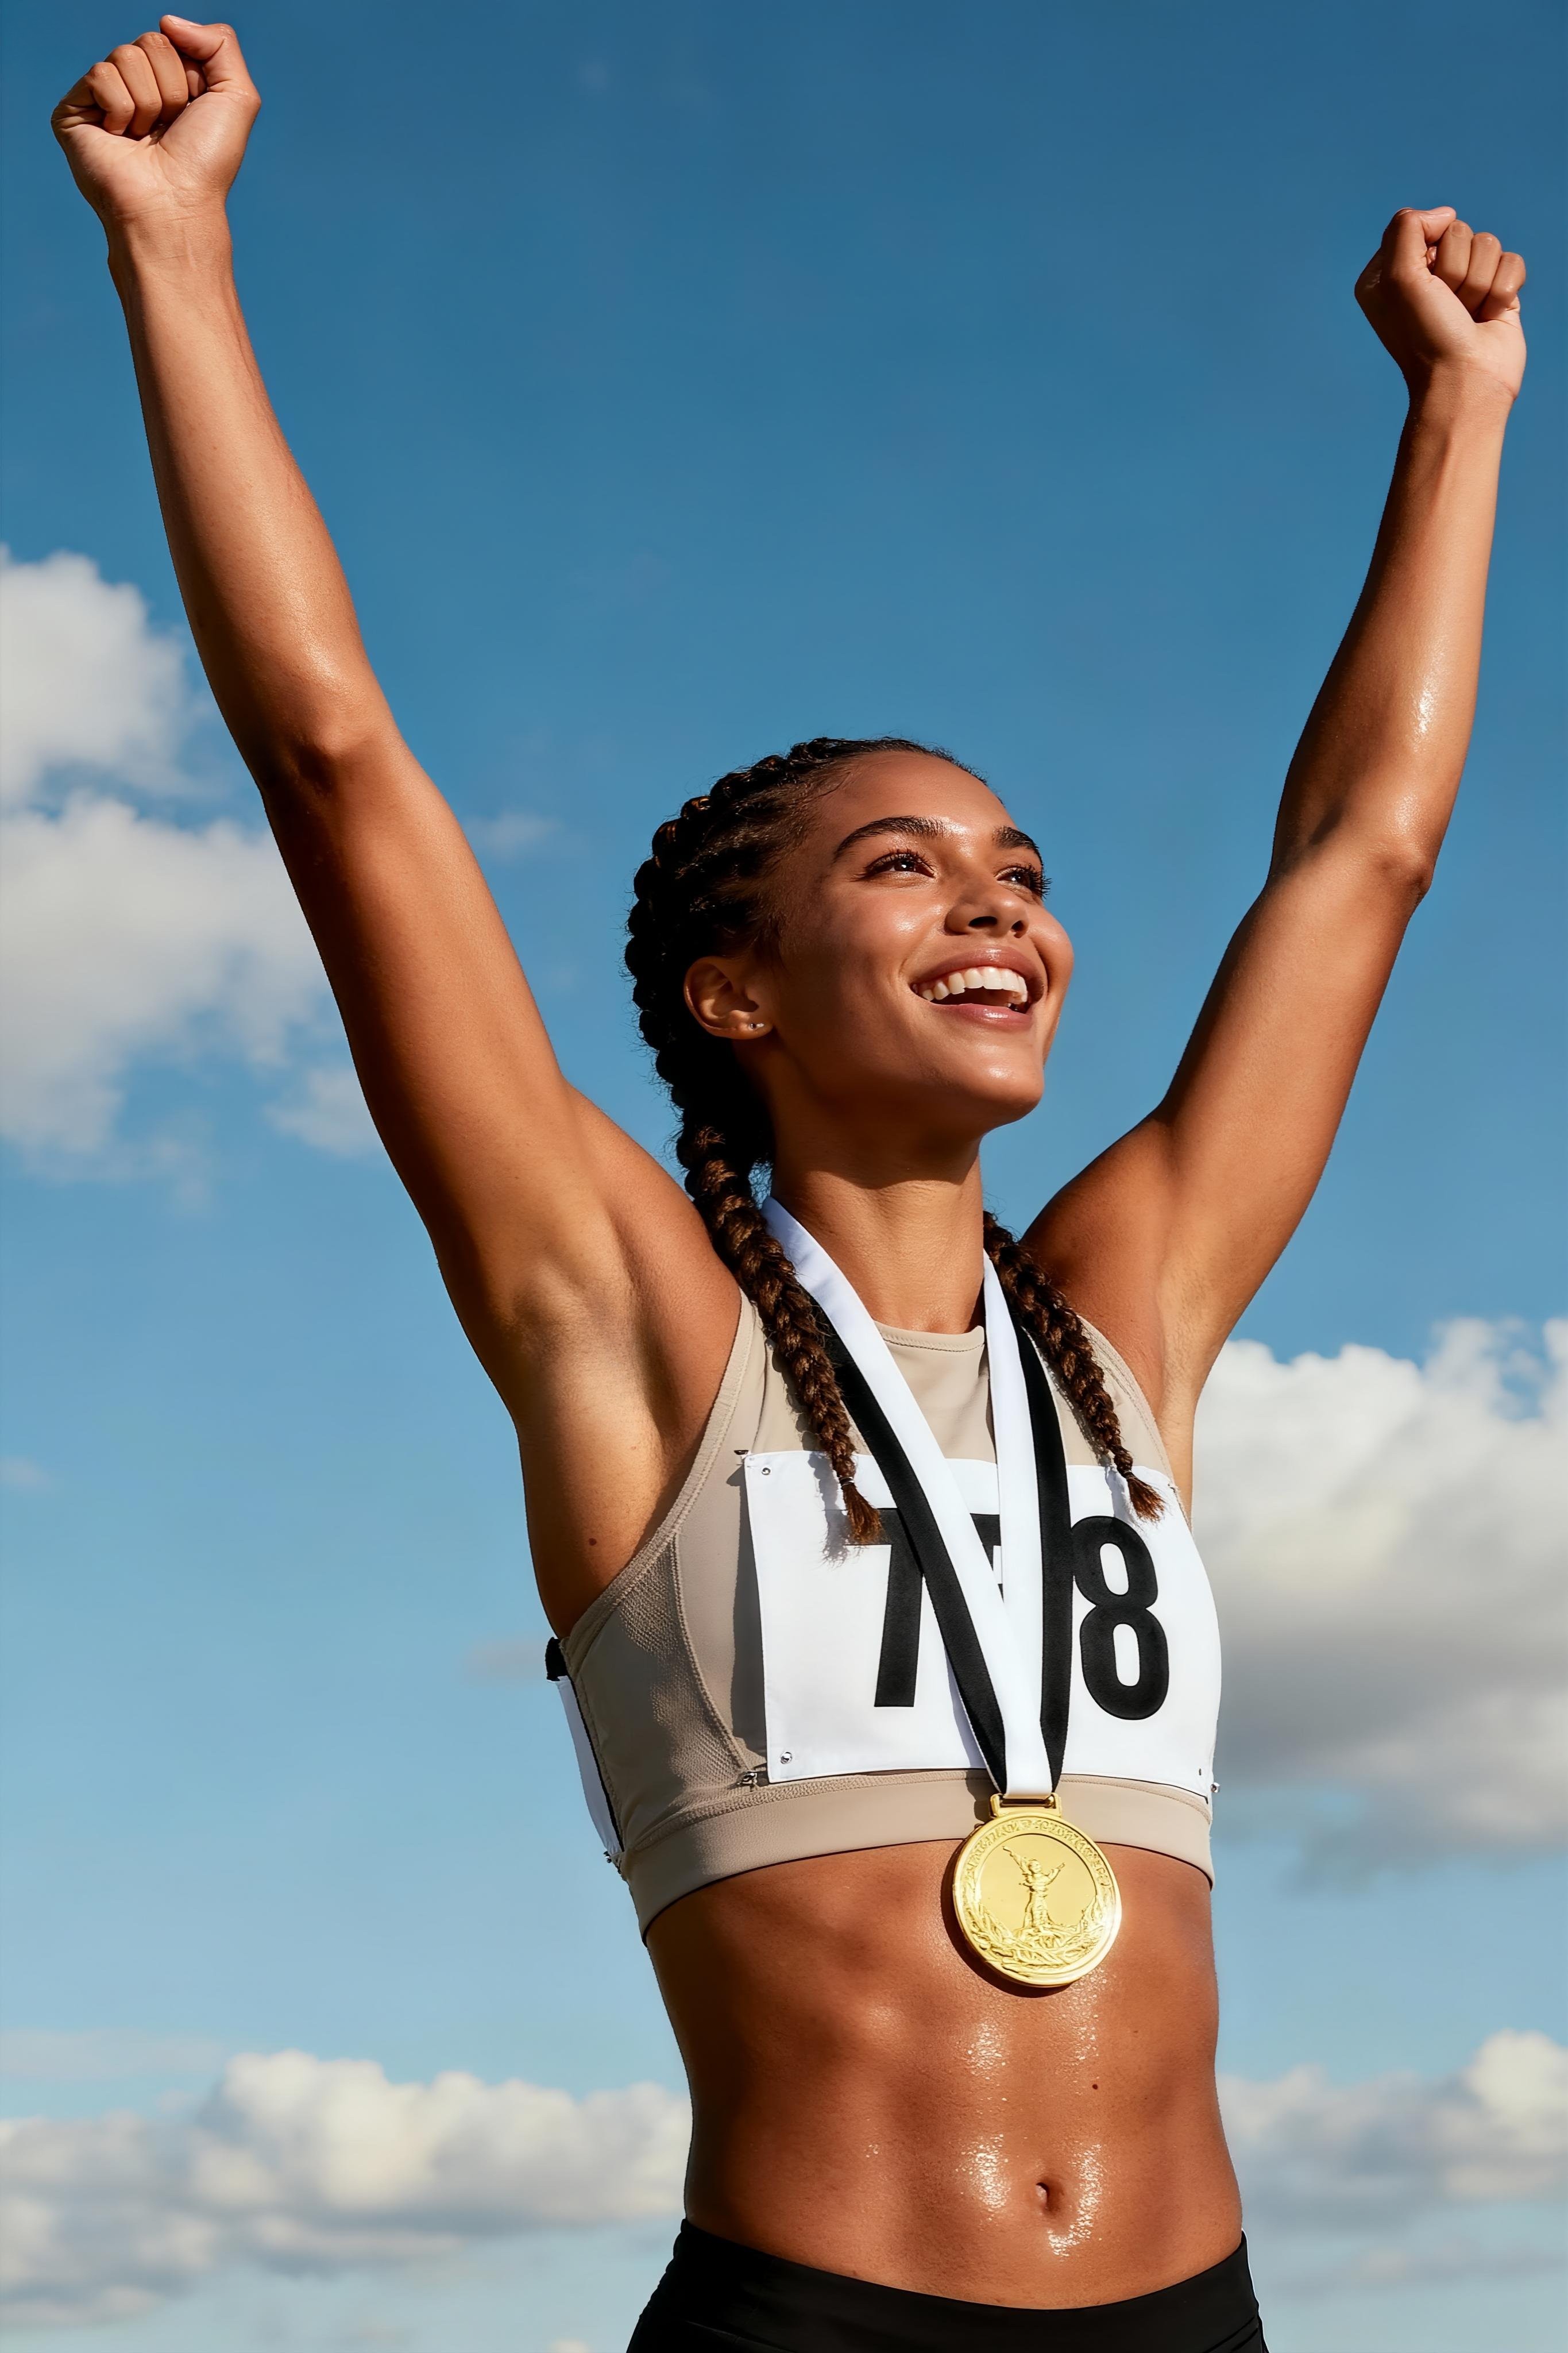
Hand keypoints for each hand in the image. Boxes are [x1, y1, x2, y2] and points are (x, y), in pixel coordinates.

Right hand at [51, 18, 258, 236]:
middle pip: (151, 41)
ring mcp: (103, 98)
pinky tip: (120, 139)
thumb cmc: (205, 162)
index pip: (173, 38)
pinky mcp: (74, 110)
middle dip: (171, 87)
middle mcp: (136, 87)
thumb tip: (167, 20)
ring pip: (126, 55)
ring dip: (148, 101)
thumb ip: (220, 44)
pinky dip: (120, 108)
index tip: (193, 114)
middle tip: (167, 129)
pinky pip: (101, 74)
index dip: (192, 76)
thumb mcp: (237, 96)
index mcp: (170, 82)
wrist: (174, 204)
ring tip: (145, 138)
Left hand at [1357, 208, 1526, 404]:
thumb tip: (1445, 214)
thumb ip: (1407, 228)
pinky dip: (1504, 288)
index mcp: (1391, 272)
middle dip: (1455, 270)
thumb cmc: (1426, 335)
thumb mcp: (1397, 278)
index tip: (1422, 285)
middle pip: (1458, 231)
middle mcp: (1427, 276)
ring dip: (1478, 283)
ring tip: (1468, 314)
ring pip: (1487, 244)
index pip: (1419, 224)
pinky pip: (1511, 260)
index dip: (1428, 249)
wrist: (1465, 382)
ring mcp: (1464, 284)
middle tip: (1448, 306)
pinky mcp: (1496, 291)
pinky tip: (1490, 315)